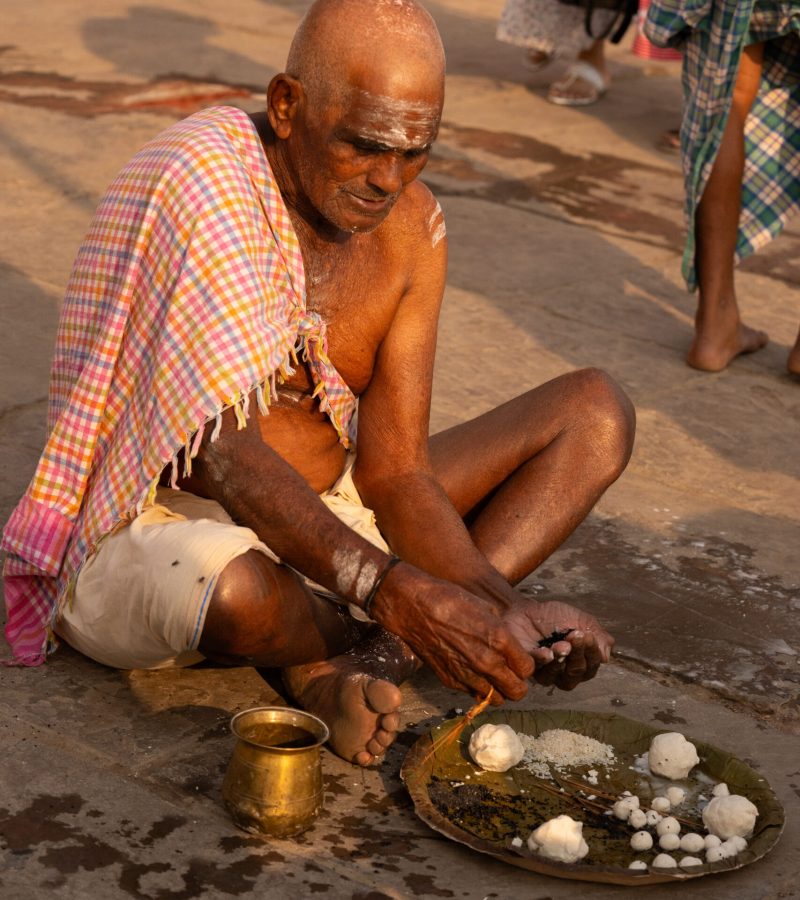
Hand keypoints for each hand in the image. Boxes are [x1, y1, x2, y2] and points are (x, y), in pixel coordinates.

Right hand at [370, 563, 534, 701]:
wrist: (414, 607)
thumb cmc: (450, 599)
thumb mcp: (485, 607)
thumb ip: (502, 632)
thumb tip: (510, 646)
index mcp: (499, 639)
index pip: (528, 668)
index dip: (525, 664)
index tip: (519, 659)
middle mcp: (486, 662)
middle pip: (517, 691)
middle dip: (517, 683)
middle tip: (511, 674)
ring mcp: (467, 674)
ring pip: (496, 699)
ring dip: (497, 690)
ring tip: (491, 676)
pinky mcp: (450, 681)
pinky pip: (473, 694)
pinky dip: (476, 687)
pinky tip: (471, 672)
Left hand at [502, 598, 613, 690]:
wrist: (526, 609)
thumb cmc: (555, 617)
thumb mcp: (580, 620)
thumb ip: (598, 636)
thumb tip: (605, 657)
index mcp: (580, 661)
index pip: (591, 665)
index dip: (592, 652)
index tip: (588, 635)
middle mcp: (564, 672)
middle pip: (576, 673)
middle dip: (578, 654)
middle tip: (575, 636)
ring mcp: (545, 672)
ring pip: (557, 677)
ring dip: (561, 660)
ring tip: (561, 644)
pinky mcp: (527, 667)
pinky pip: (536, 669)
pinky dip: (543, 660)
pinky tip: (546, 651)